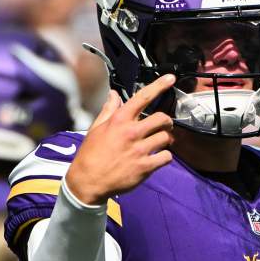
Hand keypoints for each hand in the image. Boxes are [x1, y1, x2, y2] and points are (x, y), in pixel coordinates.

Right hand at [65, 75, 176, 205]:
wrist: (88, 182)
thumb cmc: (91, 154)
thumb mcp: (96, 128)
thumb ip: (109, 110)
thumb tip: (114, 95)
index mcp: (119, 120)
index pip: (143, 97)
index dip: (159, 85)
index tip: (171, 78)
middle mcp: (131, 132)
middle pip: (162, 118)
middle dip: (166, 121)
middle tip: (164, 126)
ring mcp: (139, 150)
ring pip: (166, 138)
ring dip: (166, 140)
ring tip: (160, 143)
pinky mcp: (145, 167)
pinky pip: (166, 157)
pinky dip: (165, 157)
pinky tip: (158, 158)